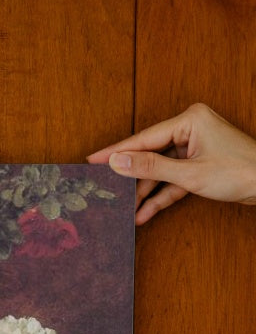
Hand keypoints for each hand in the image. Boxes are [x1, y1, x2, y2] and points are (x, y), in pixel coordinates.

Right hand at [87, 102, 255, 223]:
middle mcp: (190, 130)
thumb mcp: (190, 173)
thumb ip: (150, 167)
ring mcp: (195, 148)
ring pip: (160, 170)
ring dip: (145, 192)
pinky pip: (173, 180)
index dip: (117, 152)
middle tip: (105, 188)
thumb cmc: (240, 172)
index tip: (93, 160)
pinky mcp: (199, 165)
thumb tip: (118, 161)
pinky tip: (144, 212)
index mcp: (189, 120)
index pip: (144, 138)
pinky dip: (161, 196)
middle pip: (150, 154)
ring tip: (125, 210)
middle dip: (131, 177)